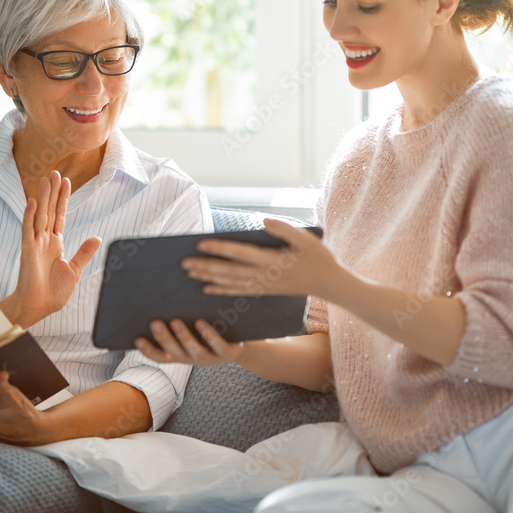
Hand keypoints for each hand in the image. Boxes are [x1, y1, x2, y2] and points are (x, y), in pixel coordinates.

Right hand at [7, 171, 100, 327]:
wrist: (39, 307)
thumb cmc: (54, 292)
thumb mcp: (74, 270)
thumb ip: (83, 252)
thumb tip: (97, 237)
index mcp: (55, 244)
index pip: (60, 216)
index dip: (63, 199)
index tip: (66, 182)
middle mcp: (44, 240)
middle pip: (50, 211)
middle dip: (53, 192)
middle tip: (55, 172)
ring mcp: (35, 244)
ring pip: (40, 215)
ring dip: (43, 198)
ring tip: (46, 180)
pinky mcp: (27, 251)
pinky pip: (28, 230)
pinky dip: (29, 216)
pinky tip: (32, 201)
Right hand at [135, 318, 245, 365]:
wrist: (243, 344)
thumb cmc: (211, 330)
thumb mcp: (192, 328)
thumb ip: (177, 320)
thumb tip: (158, 299)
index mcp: (182, 354)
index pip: (161, 356)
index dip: (148, 350)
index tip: (137, 338)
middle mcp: (193, 358)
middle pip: (175, 352)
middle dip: (164, 338)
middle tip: (155, 323)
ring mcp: (211, 357)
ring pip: (195, 351)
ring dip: (184, 337)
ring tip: (175, 321)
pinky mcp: (228, 353)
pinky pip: (218, 346)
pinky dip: (209, 335)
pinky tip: (201, 322)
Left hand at [182, 218, 340, 299]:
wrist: (329, 283)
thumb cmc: (318, 257)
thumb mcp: (306, 239)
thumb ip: (285, 230)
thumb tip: (263, 221)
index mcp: (272, 260)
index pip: (240, 253)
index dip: (219, 249)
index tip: (200, 244)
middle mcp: (264, 275)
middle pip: (229, 271)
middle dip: (206, 267)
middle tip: (184, 263)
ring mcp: (263, 285)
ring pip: (231, 283)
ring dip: (209, 278)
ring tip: (190, 273)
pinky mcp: (264, 291)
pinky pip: (239, 292)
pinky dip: (222, 291)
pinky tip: (207, 290)